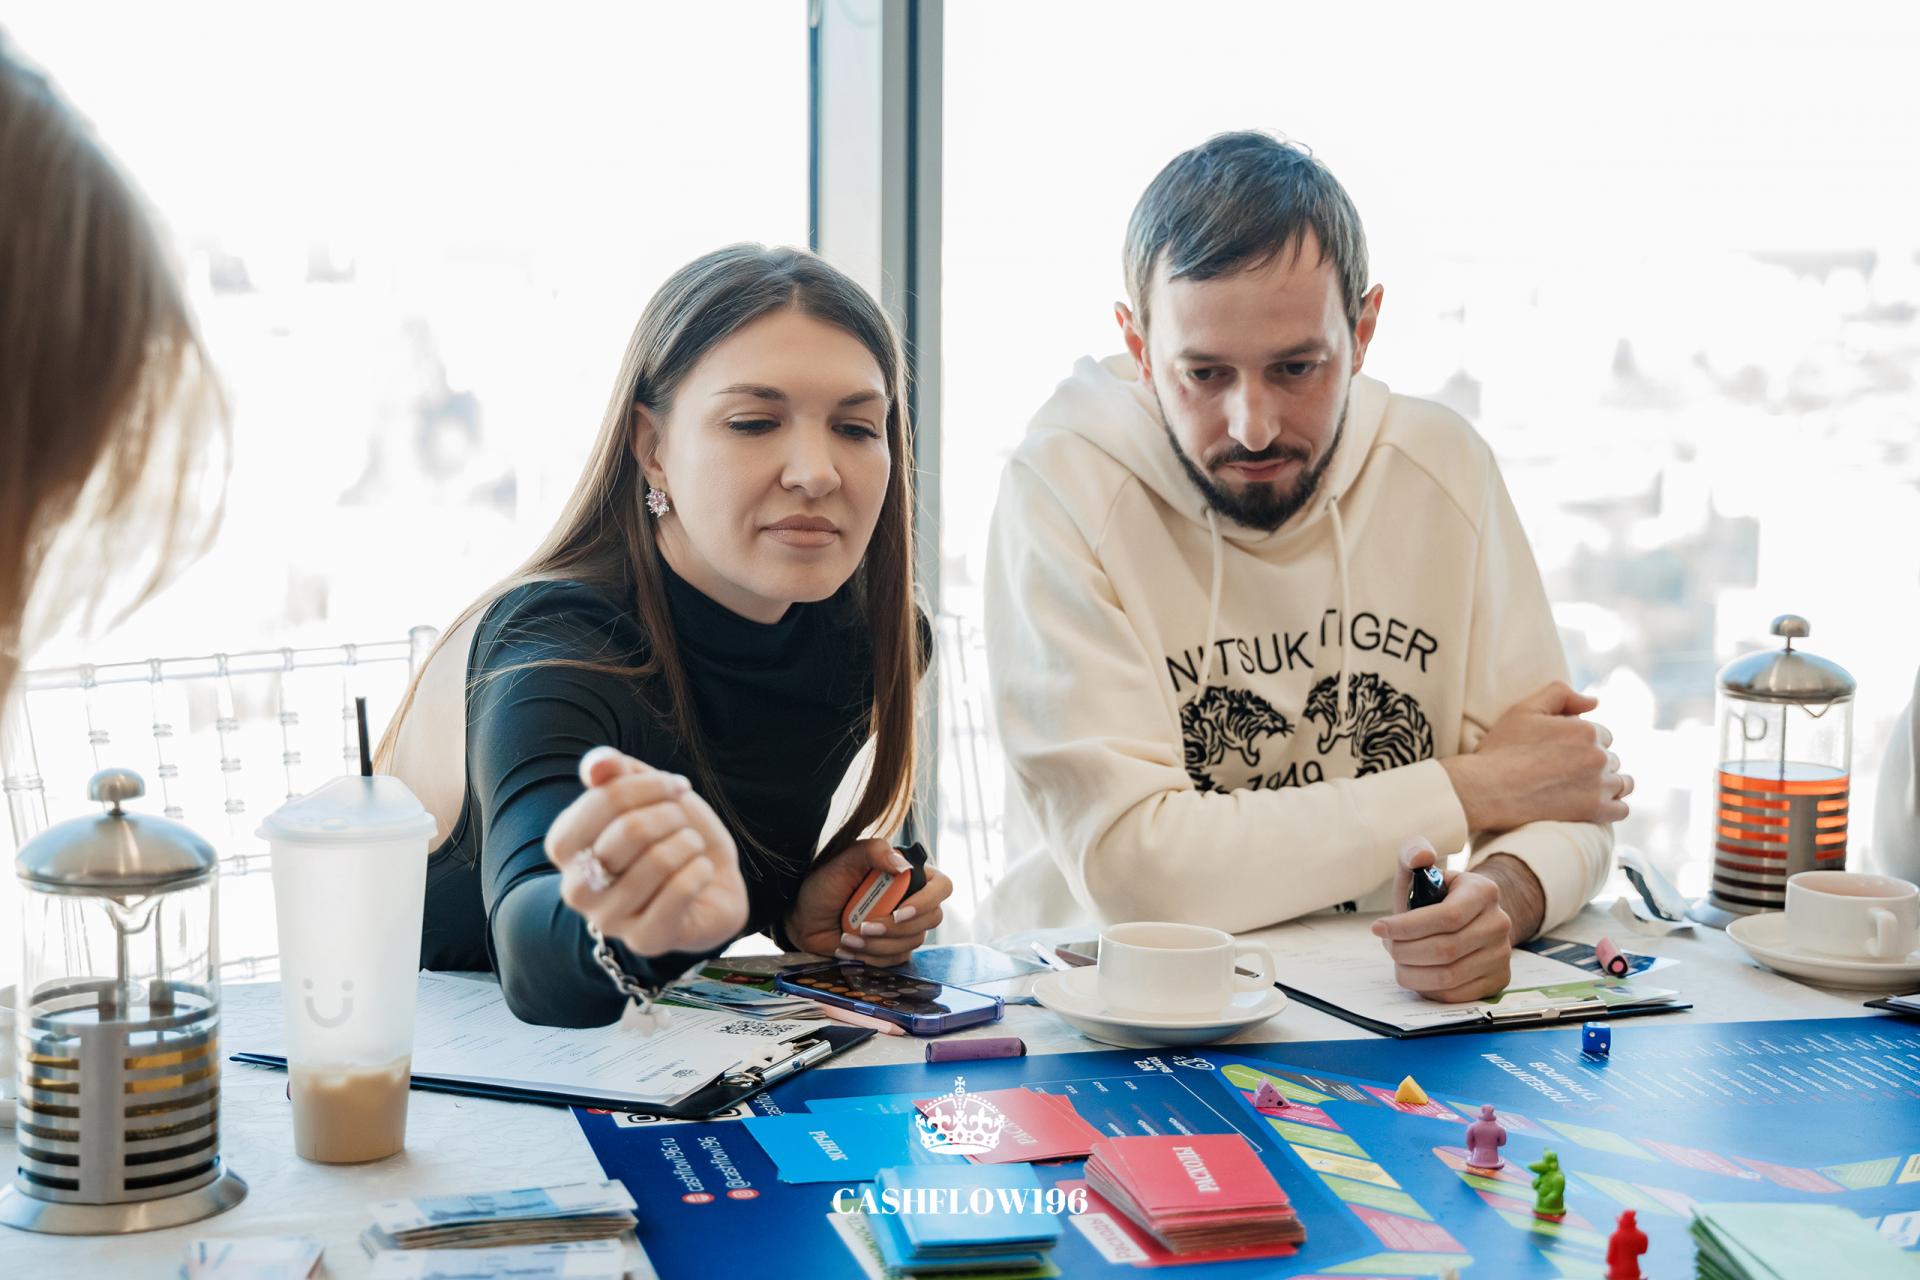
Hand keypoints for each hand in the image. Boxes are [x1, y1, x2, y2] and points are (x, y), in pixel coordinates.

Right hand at [545, 746, 748, 958]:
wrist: (712, 884)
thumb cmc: (670, 835)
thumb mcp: (646, 793)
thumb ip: (615, 770)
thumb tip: (596, 766)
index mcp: (566, 846)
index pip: (602, 799)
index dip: (647, 785)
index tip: (673, 786)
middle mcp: (576, 887)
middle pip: (631, 831)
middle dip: (671, 815)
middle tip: (682, 821)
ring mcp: (609, 919)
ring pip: (658, 861)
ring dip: (689, 844)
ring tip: (691, 847)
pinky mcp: (644, 940)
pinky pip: (680, 890)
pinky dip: (702, 870)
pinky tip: (700, 872)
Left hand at [784, 838, 952, 964]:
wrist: (804, 918)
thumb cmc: (824, 884)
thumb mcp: (844, 859)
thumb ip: (873, 851)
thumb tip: (902, 865)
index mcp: (907, 875)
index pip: (941, 887)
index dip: (927, 902)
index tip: (899, 911)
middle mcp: (911, 900)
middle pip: (932, 919)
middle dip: (896, 928)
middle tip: (864, 927)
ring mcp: (903, 927)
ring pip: (913, 942)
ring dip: (879, 945)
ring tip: (848, 937)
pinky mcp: (891, 949)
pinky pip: (897, 960)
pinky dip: (872, 958)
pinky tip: (849, 948)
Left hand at [1372, 839, 1513, 1002]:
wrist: (1471, 918)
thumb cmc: (1438, 895)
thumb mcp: (1424, 871)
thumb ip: (1413, 854)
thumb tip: (1420, 856)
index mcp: (1483, 891)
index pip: (1446, 916)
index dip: (1407, 926)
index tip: (1379, 927)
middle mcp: (1499, 923)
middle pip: (1444, 950)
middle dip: (1405, 951)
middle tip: (1388, 946)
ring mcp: (1502, 954)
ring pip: (1448, 977)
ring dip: (1412, 973)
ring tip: (1399, 960)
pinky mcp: (1498, 980)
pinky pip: (1455, 994)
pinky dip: (1427, 988)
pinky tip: (1417, 973)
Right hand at [1441, 682, 1631, 831]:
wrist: (1487, 789)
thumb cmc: (1502, 749)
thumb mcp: (1525, 709)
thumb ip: (1561, 694)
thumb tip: (1594, 702)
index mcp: (1586, 730)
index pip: (1601, 734)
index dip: (1581, 741)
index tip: (1561, 752)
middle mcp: (1598, 756)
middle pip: (1610, 758)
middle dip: (1593, 762)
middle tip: (1564, 771)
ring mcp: (1599, 785)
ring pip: (1622, 782)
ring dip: (1608, 783)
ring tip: (1583, 787)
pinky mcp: (1594, 811)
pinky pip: (1622, 809)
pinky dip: (1613, 806)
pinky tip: (1594, 803)